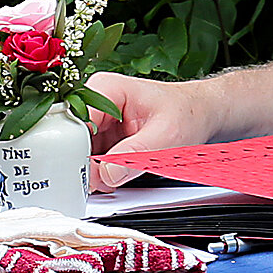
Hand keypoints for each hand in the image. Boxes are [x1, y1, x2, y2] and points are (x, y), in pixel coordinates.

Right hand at [86, 72, 221, 189]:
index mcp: (106, 89)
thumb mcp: (167, 135)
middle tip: (98, 183)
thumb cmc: (187, 113)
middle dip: (83, 164)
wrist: (200, 113)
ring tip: (109, 181)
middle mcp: (97, 102)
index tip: (85, 173)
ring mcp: (99, 119)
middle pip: (72, 137)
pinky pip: (91, 157)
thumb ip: (136, 155)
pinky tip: (110, 179)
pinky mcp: (104, 136)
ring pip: (79, 151)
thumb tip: (108, 173)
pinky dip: (98, 172)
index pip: (75, 121)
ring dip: (91, 171)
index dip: (75, 149)